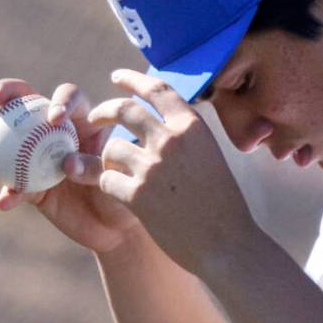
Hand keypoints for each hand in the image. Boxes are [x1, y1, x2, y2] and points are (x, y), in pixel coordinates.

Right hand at [0, 78, 141, 253]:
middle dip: (8, 93)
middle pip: (29, 105)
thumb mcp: (120, 178)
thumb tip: (67, 162)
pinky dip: (8, 194)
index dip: (61, 100)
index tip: (54, 118)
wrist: (118, 230)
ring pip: (9, 141)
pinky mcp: (33, 189)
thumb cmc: (126, 195)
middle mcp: (58, 135)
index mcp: (86, 123)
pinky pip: (14, 188)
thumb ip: (95, 166)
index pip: (70, 98)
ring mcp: (40, 160)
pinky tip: (4, 202)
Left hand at [86, 69, 259, 274]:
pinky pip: (106, 180)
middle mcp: (171, 140)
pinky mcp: (137, 195)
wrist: (228, 245)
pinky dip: (108, 186)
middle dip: (103, 110)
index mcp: (192, 127)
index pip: (157, 90)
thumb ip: (184, 138)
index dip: (133, 80)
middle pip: (124, 110)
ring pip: (110, 149)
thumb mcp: (210, 157)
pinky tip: (120, 196)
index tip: (117, 77)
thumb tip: (158, 124)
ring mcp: (153, 167)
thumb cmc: (222, 205)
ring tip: (116, 172)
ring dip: (108, 160)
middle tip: (94, 117)